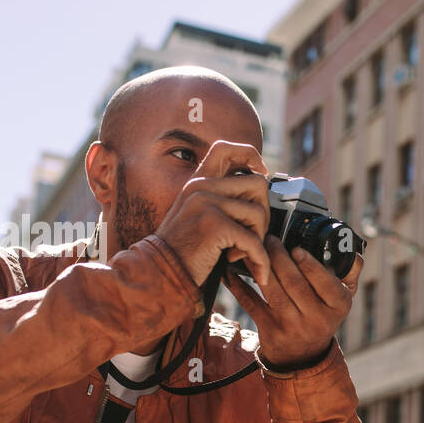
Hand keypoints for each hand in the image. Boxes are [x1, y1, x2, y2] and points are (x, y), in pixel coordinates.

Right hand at [154, 140, 271, 287]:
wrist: (159, 274)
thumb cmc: (183, 253)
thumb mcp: (199, 218)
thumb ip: (221, 202)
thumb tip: (258, 190)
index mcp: (198, 183)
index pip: (225, 149)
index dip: (249, 155)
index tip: (262, 171)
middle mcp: (201, 188)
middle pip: (257, 184)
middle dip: (264, 214)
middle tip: (253, 236)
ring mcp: (206, 203)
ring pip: (258, 214)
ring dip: (259, 240)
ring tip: (244, 255)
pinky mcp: (213, 225)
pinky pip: (253, 240)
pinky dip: (260, 260)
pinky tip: (253, 269)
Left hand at [224, 236, 362, 368]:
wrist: (304, 354)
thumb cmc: (323, 313)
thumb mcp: (343, 297)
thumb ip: (350, 271)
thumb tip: (353, 250)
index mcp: (338, 305)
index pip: (326, 284)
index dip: (310, 265)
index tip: (297, 249)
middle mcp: (317, 318)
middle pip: (295, 284)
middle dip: (279, 258)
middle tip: (270, 238)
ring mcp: (292, 326)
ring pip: (273, 292)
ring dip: (261, 267)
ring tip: (255, 248)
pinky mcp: (269, 330)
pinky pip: (251, 304)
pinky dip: (238, 286)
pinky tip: (231, 271)